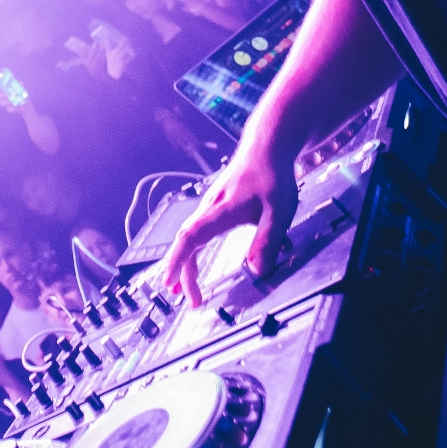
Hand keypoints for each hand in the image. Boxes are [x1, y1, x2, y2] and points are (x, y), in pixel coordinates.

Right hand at [0, 87, 33, 116]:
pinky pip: (8, 109)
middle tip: (5, 94)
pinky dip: (11, 108)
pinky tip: (15, 106)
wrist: (26, 104)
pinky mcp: (9, 109)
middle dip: (0, 95)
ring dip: (6, 101)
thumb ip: (21, 85)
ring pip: (1, 103)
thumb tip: (20, 82)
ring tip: (11, 101)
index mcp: (5, 90)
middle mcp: (3, 97)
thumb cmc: (22, 94)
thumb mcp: (22, 89)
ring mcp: (6, 103)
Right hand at [159, 139, 296, 306]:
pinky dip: (192, 251)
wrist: (267, 147)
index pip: (190, 238)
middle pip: (186, 243)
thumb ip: (266, 242)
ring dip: (185, 263)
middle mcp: (209, 209)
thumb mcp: (278, 212)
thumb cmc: (271, 175)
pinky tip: (194, 259)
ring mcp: (211, 207)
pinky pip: (197, 232)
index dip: (177, 261)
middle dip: (182, 273)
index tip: (168, 282)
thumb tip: (256, 271)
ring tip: (181, 288)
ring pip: (190, 238)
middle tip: (189, 301)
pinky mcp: (217, 207)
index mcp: (219, 211)